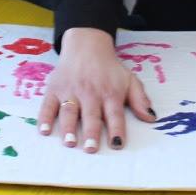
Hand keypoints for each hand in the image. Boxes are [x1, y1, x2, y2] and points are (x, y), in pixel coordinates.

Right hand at [36, 28, 156, 152]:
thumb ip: (140, 99)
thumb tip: (151, 118)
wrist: (87, 45)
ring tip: (70, 142)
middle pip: (91, 115)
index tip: (117, 144)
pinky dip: (45, 118)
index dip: (116, 129)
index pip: (115, 114)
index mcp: (110, 93)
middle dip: (91, 132)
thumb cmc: (109, 68)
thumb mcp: (129, 79)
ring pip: (69, 111)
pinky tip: (44, 130)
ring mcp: (70, 90)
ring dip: (69, 127)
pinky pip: (48, 105)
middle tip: (91, 149)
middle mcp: (90, 92)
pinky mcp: (54, 88)